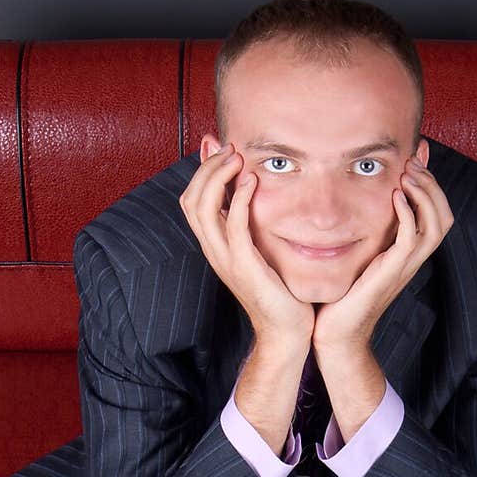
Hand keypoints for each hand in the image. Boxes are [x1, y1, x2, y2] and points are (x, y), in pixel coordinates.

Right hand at [179, 145, 314, 348]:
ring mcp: (226, 259)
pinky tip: (252, 181)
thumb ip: (250, 222)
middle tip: (231, 148)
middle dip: (206, 167)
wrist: (286, 330)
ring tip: (238, 158)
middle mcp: (214, 251)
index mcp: (214, 245)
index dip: (200, 169)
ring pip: (202, 209)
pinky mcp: (245, 265)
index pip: (191, 200)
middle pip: (190, 199)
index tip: (220, 147)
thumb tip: (248, 191)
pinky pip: (234, 225)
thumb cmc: (279, 290)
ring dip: (218, 177)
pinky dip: (240, 199)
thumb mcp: (259, 249)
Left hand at [312, 154, 453, 350]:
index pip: (437, 214)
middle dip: (433, 184)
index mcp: (408, 254)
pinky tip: (396, 196)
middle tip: (412, 162)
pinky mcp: (390, 272)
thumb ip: (366, 232)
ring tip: (408, 174)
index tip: (418, 156)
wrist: (335, 332)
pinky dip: (408, 214)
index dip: (433, 183)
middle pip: (444, 216)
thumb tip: (361, 207)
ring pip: (436, 224)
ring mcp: (404, 267)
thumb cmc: (342, 296)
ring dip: (425, 194)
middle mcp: (412, 259)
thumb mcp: (359, 255)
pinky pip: (411, 239)